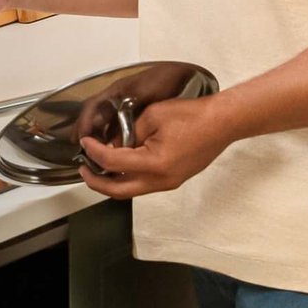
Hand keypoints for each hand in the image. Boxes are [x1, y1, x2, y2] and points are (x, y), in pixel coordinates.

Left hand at [79, 96, 234, 199]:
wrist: (223, 123)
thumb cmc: (193, 116)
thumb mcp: (153, 116)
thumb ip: (128, 132)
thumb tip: (112, 143)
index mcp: (154, 164)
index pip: (112, 163)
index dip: (94, 152)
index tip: (85, 143)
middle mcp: (161, 180)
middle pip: (117, 191)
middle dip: (95, 181)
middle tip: (84, 167)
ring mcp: (168, 183)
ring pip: (130, 190)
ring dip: (111, 180)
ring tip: (99, 164)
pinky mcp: (173, 180)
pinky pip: (144, 184)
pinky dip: (128, 177)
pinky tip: (121, 162)